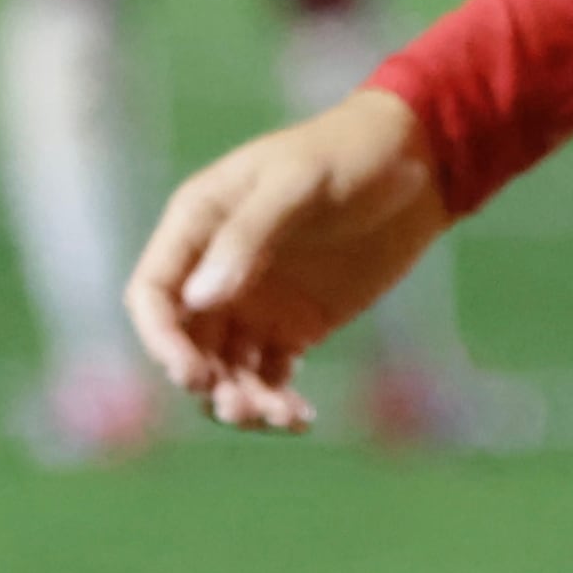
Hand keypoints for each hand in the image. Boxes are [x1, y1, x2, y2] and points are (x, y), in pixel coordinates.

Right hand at [125, 90, 449, 431]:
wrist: (420, 164)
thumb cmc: (351, 154)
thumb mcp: (299, 183)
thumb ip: (248, 235)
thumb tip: (198, 300)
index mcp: (199, 223)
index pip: (152, 293)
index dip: (160, 339)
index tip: (192, 376)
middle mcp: (214, 269)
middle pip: (185, 344)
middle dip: (204, 382)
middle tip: (243, 407)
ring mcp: (254, 302)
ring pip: (225, 369)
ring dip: (240, 401)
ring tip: (279, 415)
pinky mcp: (294, 327)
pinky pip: (269, 377)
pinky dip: (276, 403)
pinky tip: (300, 418)